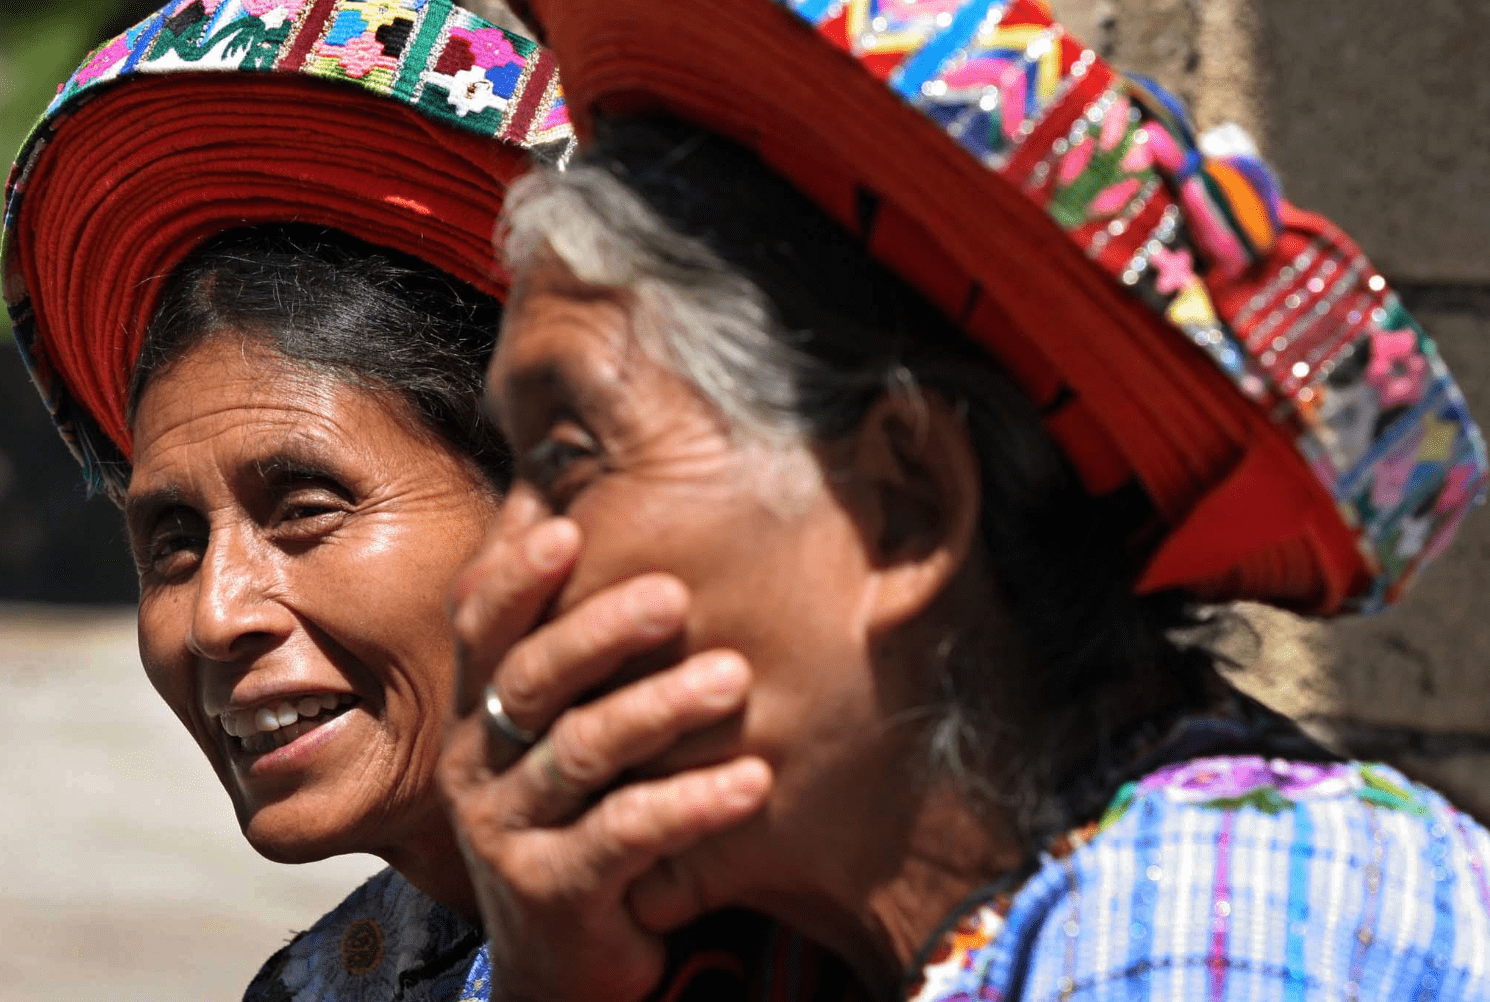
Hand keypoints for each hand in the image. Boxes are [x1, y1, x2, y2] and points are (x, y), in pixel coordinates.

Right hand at [440, 493, 771, 1001]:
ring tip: (734, 679)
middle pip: (528, 677)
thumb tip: (626, 524)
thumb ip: (587, 653)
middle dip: (599, 630)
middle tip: (673, 596)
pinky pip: (623, 835)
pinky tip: (753, 780)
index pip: (480, 624)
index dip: (517, 575)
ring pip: (580, 751)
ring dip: (659, 708)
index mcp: (484, 708)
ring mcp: (508, 829)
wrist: (568, 958)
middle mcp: (482, 761)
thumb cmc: (589, 812)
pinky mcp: (551, 893)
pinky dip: (690, 804)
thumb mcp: (572, 731)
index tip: (571, 527)